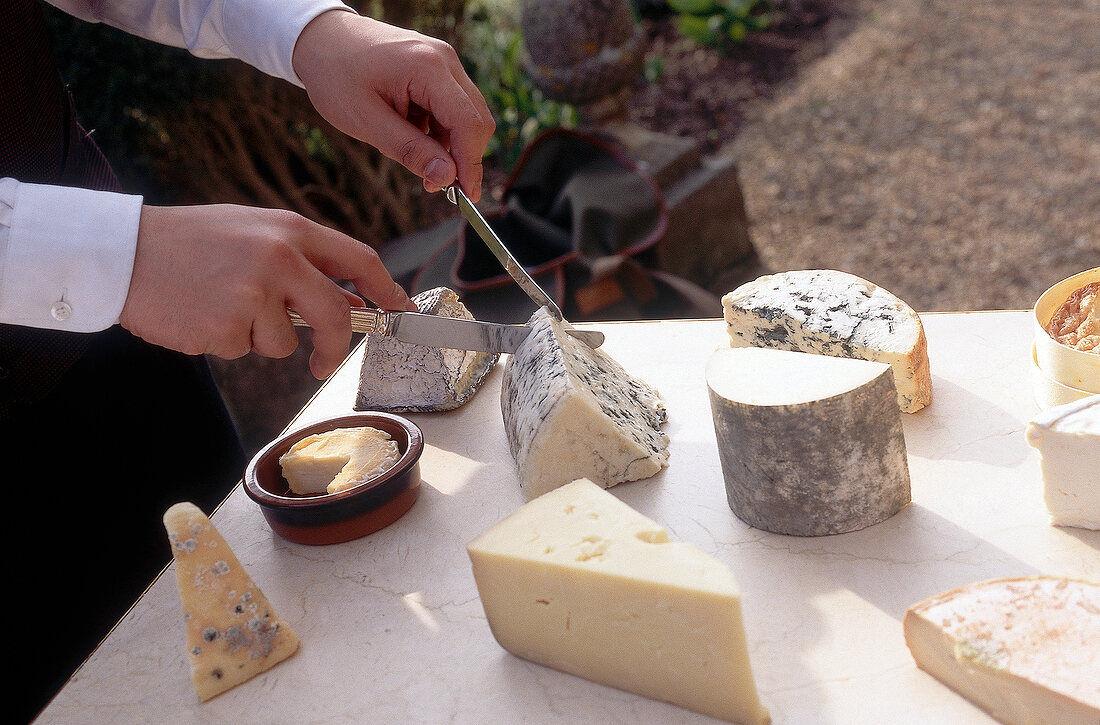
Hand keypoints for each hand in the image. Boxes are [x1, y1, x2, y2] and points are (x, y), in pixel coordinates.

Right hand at [121, 204, 416, 378]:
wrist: (123, 252)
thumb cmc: (190, 243)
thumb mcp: (252, 231)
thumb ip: (300, 260)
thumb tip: (350, 299)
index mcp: (291, 230)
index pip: (360, 259)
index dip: (389, 289)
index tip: (402, 311)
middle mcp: (281, 258)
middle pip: (336, 314)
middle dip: (335, 345)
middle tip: (321, 362)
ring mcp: (255, 292)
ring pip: (283, 341)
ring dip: (257, 337)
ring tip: (219, 304)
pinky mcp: (228, 324)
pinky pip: (243, 349)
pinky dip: (224, 342)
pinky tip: (199, 314)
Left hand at [292, 10, 494, 201]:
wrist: (321, 38)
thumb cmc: (336, 76)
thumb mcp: (366, 121)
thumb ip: (409, 149)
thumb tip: (447, 177)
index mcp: (428, 68)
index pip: (469, 124)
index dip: (471, 164)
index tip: (467, 196)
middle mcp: (444, 60)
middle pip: (476, 120)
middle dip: (461, 157)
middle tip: (433, 184)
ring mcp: (443, 61)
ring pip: (465, 116)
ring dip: (446, 144)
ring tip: (409, 153)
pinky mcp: (437, 67)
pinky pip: (451, 107)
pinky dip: (437, 129)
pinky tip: (409, 133)